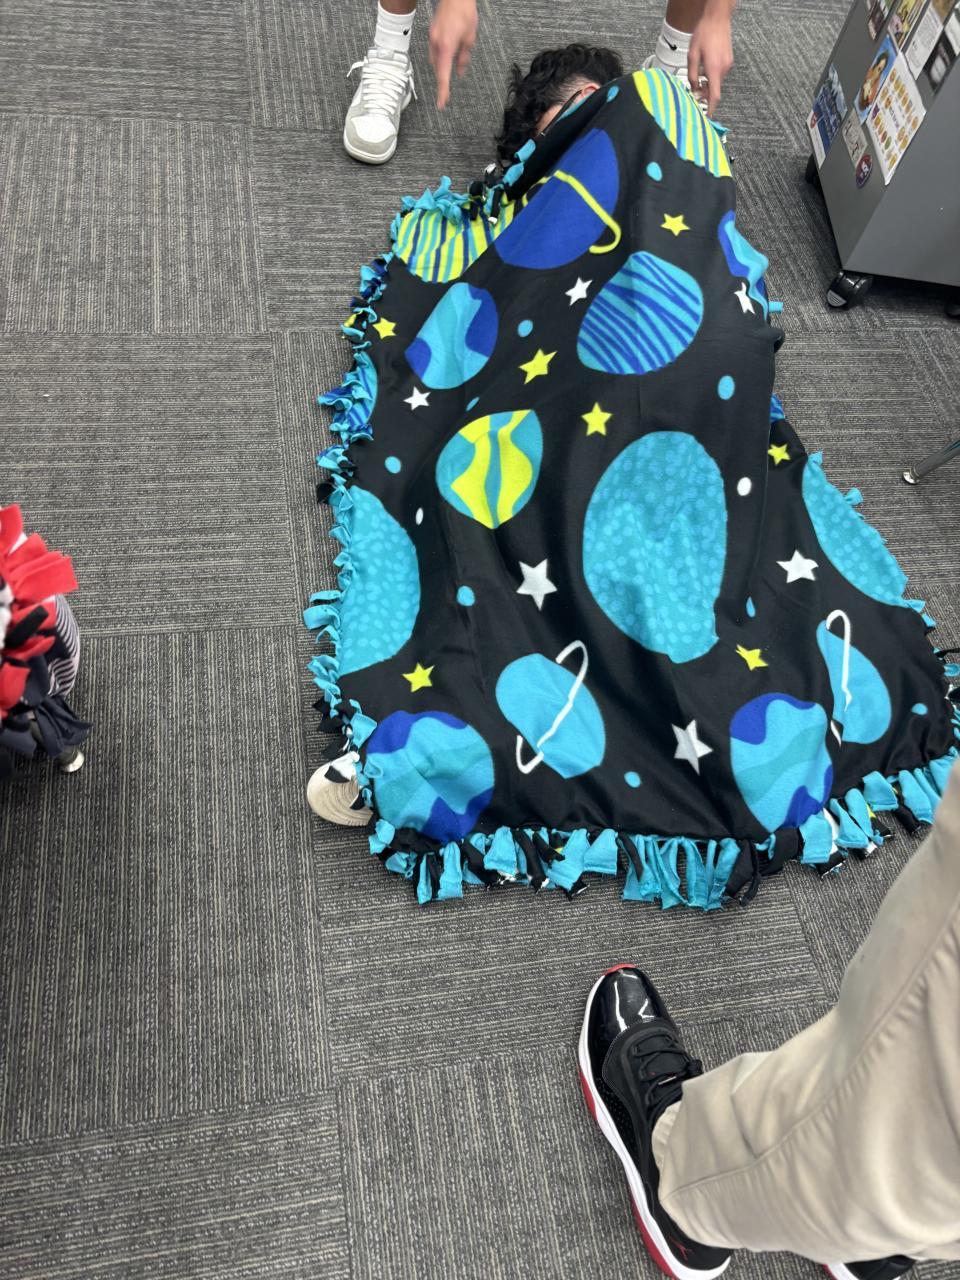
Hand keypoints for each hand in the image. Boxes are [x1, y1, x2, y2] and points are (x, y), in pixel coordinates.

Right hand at [430, 0, 477, 108]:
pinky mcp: (432, 33)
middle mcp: (436, 44)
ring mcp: (432, 37)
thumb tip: (460, 71)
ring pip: (435, 60)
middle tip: (448, 88)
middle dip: (443, 78)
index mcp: (446, 47)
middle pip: (438, 69)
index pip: (443, 75)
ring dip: (442, 65)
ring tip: (453, 62)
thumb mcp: (470, 39)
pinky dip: (440, 55)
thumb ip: (464, 58)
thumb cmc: (464, 13)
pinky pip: (434, 50)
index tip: (441, 103)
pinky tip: (448, 51)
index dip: (442, 91)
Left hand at [687, 0, 734, 116]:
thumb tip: (693, 88)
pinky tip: (704, 69)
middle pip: (714, 90)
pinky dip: (712, 76)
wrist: (718, 18)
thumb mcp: (692, 55)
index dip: (711, 108)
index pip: (714, 96)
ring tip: (697, 79)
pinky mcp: (728, 60)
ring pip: (716, 81)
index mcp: (714, 70)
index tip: (708, 117)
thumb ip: (692, 74)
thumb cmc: (704, 33)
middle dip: (705, 95)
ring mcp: (727, 64)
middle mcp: (723, 69)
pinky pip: (719, 73)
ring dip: (708, 84)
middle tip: (694, 94)